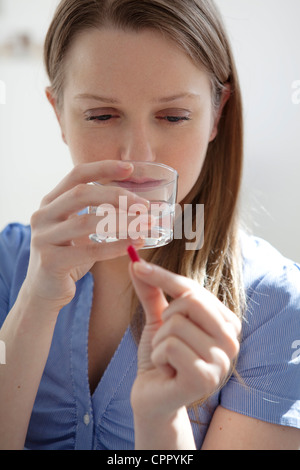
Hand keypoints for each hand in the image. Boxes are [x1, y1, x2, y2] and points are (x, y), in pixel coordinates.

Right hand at [23, 161, 146, 312]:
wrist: (44, 292)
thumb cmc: (68, 258)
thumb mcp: (78, 230)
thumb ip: (96, 212)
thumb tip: (136, 201)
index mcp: (50, 202)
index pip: (77, 174)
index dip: (104, 168)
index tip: (130, 168)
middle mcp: (43, 215)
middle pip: (81, 194)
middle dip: (117, 196)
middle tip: (144, 204)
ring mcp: (43, 237)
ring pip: (86, 221)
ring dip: (121, 222)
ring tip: (145, 224)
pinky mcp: (50, 261)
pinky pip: (89, 251)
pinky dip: (115, 246)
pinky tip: (135, 244)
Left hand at [129, 260, 240, 418]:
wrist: (153, 398)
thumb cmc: (161, 357)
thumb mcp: (158, 320)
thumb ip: (152, 291)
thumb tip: (135, 261)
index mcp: (227, 323)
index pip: (193, 289)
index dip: (162, 276)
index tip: (136, 265)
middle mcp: (232, 341)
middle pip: (190, 301)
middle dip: (166, 316)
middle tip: (164, 337)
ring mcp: (222, 361)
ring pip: (176, 325)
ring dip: (160, 341)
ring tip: (167, 358)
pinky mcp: (205, 379)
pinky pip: (171, 347)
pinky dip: (159, 356)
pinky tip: (167, 370)